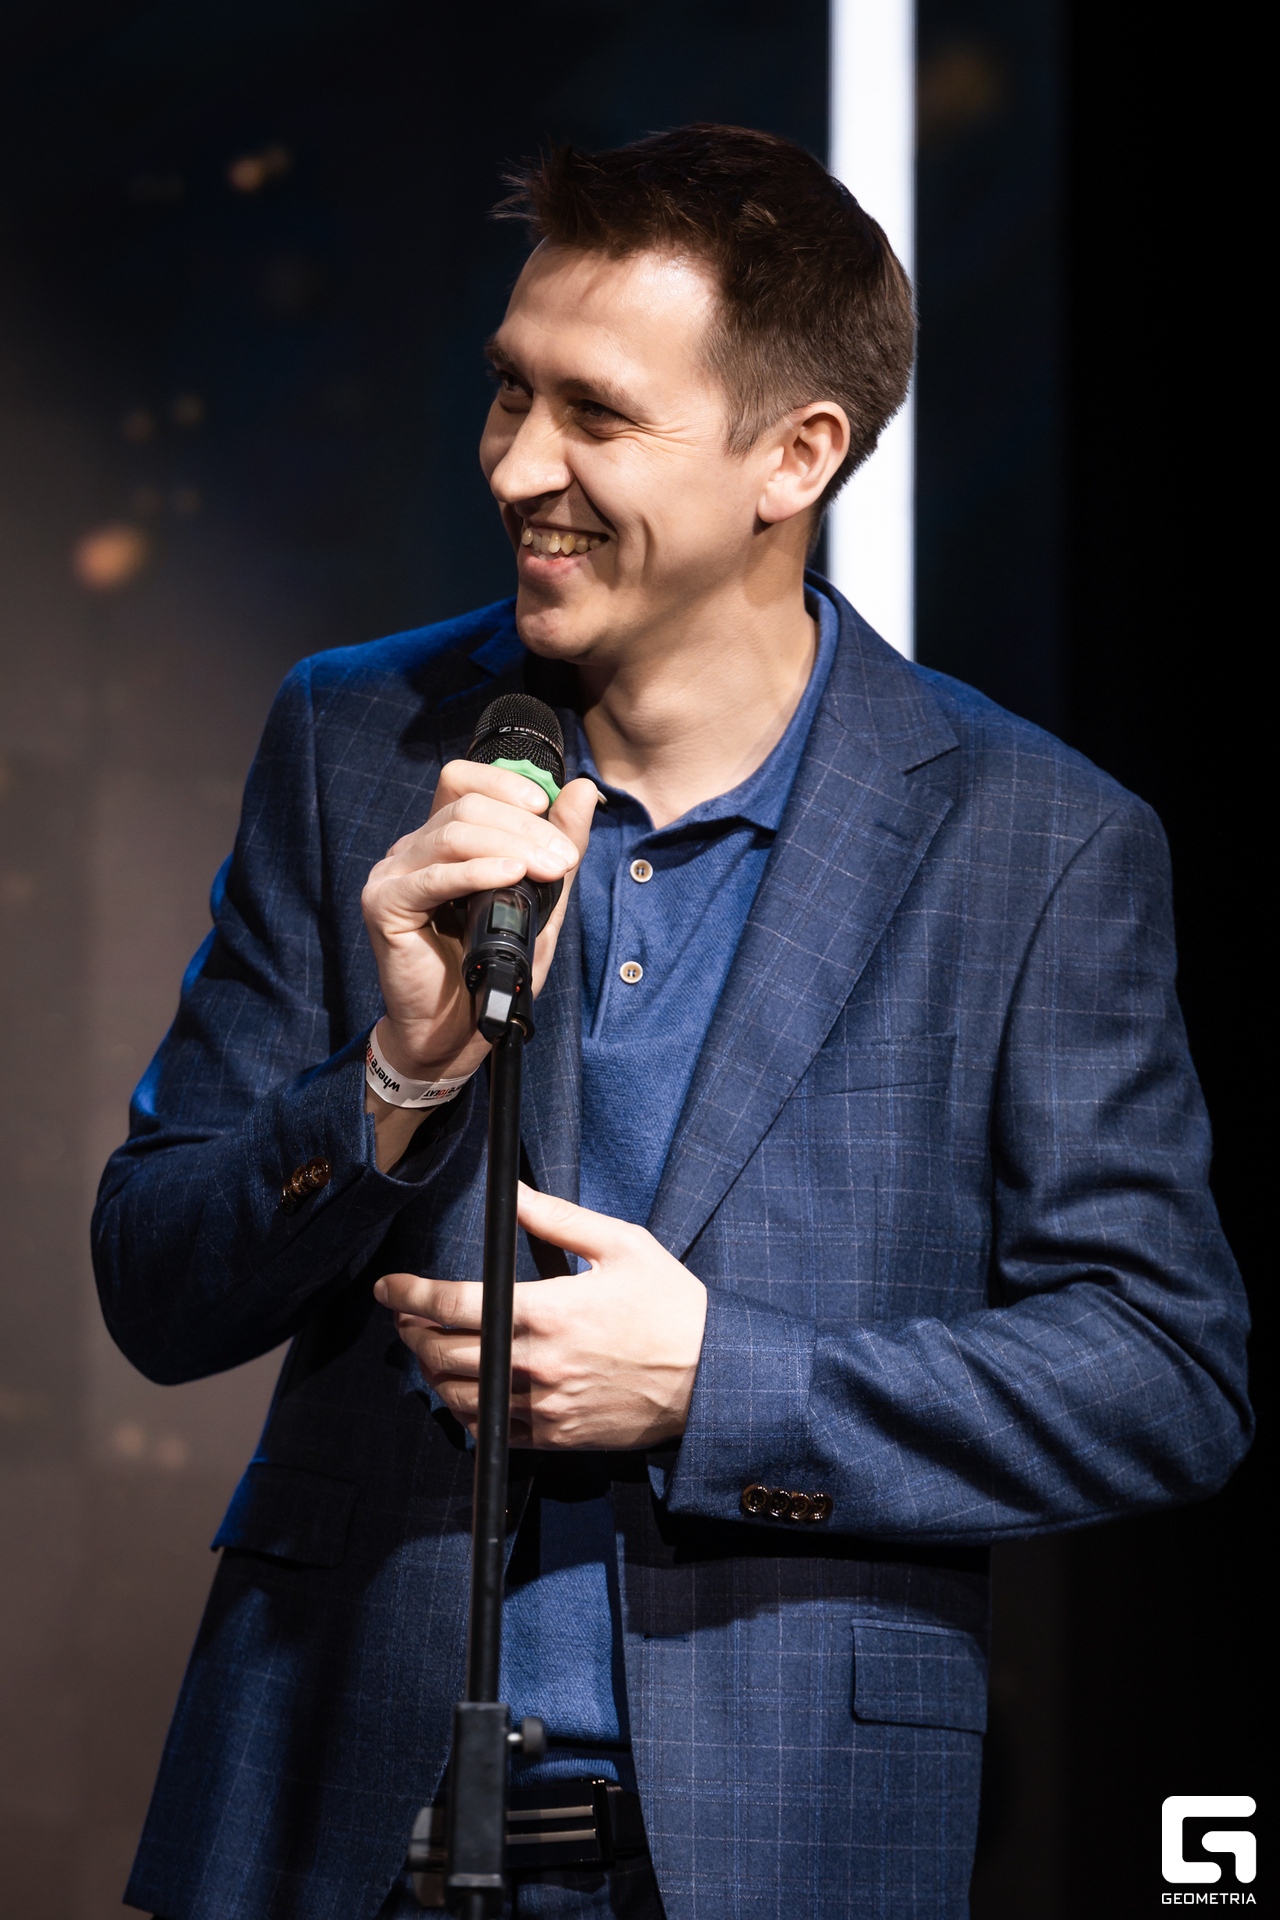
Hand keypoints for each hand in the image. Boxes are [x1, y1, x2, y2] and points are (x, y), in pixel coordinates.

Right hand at [361, 763, 598, 1166]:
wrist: (456, 1032)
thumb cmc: (494, 968)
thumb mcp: (543, 901)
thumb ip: (561, 846)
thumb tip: (582, 788)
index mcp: (443, 841)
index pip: (464, 781)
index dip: (505, 784)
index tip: (547, 807)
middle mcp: (413, 850)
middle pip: (466, 806)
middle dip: (524, 827)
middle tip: (563, 860)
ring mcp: (394, 874)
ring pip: (452, 833)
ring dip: (509, 846)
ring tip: (546, 869)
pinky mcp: (385, 905)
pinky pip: (431, 876)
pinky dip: (473, 872)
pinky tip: (509, 876)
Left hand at [374, 1184, 708, 1449]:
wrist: (711, 1377)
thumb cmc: (670, 1306)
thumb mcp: (621, 1245)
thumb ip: (556, 1219)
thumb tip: (511, 1191)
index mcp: (546, 1311)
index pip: (453, 1304)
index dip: (409, 1294)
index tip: (388, 1287)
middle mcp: (536, 1363)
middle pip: (443, 1353)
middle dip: (413, 1331)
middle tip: (407, 1315)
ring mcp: (543, 1406)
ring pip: (458, 1396)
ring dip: (432, 1372)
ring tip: (430, 1349)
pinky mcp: (555, 1436)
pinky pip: (489, 1429)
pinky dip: (464, 1410)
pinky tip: (464, 1390)